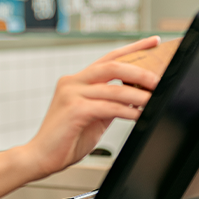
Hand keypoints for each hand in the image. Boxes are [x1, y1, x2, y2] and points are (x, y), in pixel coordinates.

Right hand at [23, 36, 161, 177]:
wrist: (40, 157)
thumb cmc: (66, 138)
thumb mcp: (94, 116)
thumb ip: (110, 103)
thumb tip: (136, 96)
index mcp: (77, 80)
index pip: (109, 57)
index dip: (134, 48)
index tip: (154, 41)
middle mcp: (73, 81)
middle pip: (113, 66)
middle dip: (140, 71)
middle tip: (158, 80)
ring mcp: (72, 94)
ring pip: (114, 88)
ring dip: (138, 94)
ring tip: (155, 100)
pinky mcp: (74, 109)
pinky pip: (108, 106)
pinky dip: (127, 111)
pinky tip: (138, 115)